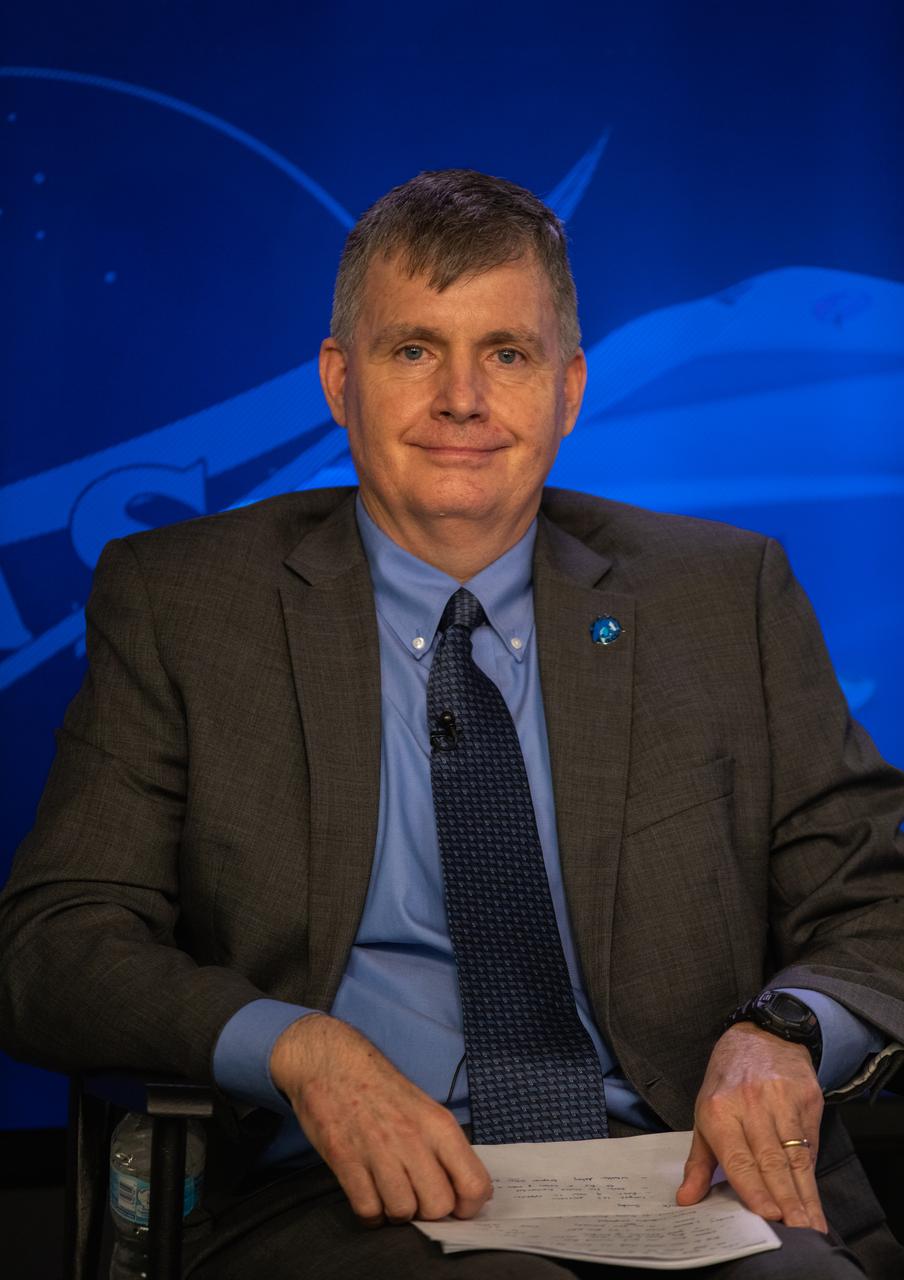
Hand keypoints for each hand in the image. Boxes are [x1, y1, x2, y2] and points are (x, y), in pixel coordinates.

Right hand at [270, 1013, 491, 1225]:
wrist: (331, 1062)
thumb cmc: (381, 1087)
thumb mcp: (424, 1108)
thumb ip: (445, 1147)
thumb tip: (466, 1190)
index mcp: (439, 1124)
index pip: (474, 1184)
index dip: (469, 1207)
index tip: (457, 1207)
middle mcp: (413, 1138)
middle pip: (438, 1207)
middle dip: (429, 1212)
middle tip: (417, 1198)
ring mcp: (378, 1150)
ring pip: (403, 1213)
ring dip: (397, 1213)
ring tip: (390, 1193)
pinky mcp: (345, 1160)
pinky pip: (368, 1211)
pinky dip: (371, 1214)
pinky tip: (370, 1196)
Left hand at [676, 1022, 825, 1230]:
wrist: (761, 1036)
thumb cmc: (728, 1083)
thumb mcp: (705, 1114)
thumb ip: (698, 1162)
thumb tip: (686, 1199)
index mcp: (719, 1111)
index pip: (739, 1158)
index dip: (755, 1188)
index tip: (768, 1216)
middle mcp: (751, 1104)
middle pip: (771, 1161)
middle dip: (787, 1201)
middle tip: (799, 1232)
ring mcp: (781, 1099)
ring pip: (795, 1156)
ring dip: (805, 1194)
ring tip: (813, 1225)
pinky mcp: (807, 1096)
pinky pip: (810, 1141)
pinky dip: (813, 1170)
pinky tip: (815, 1194)